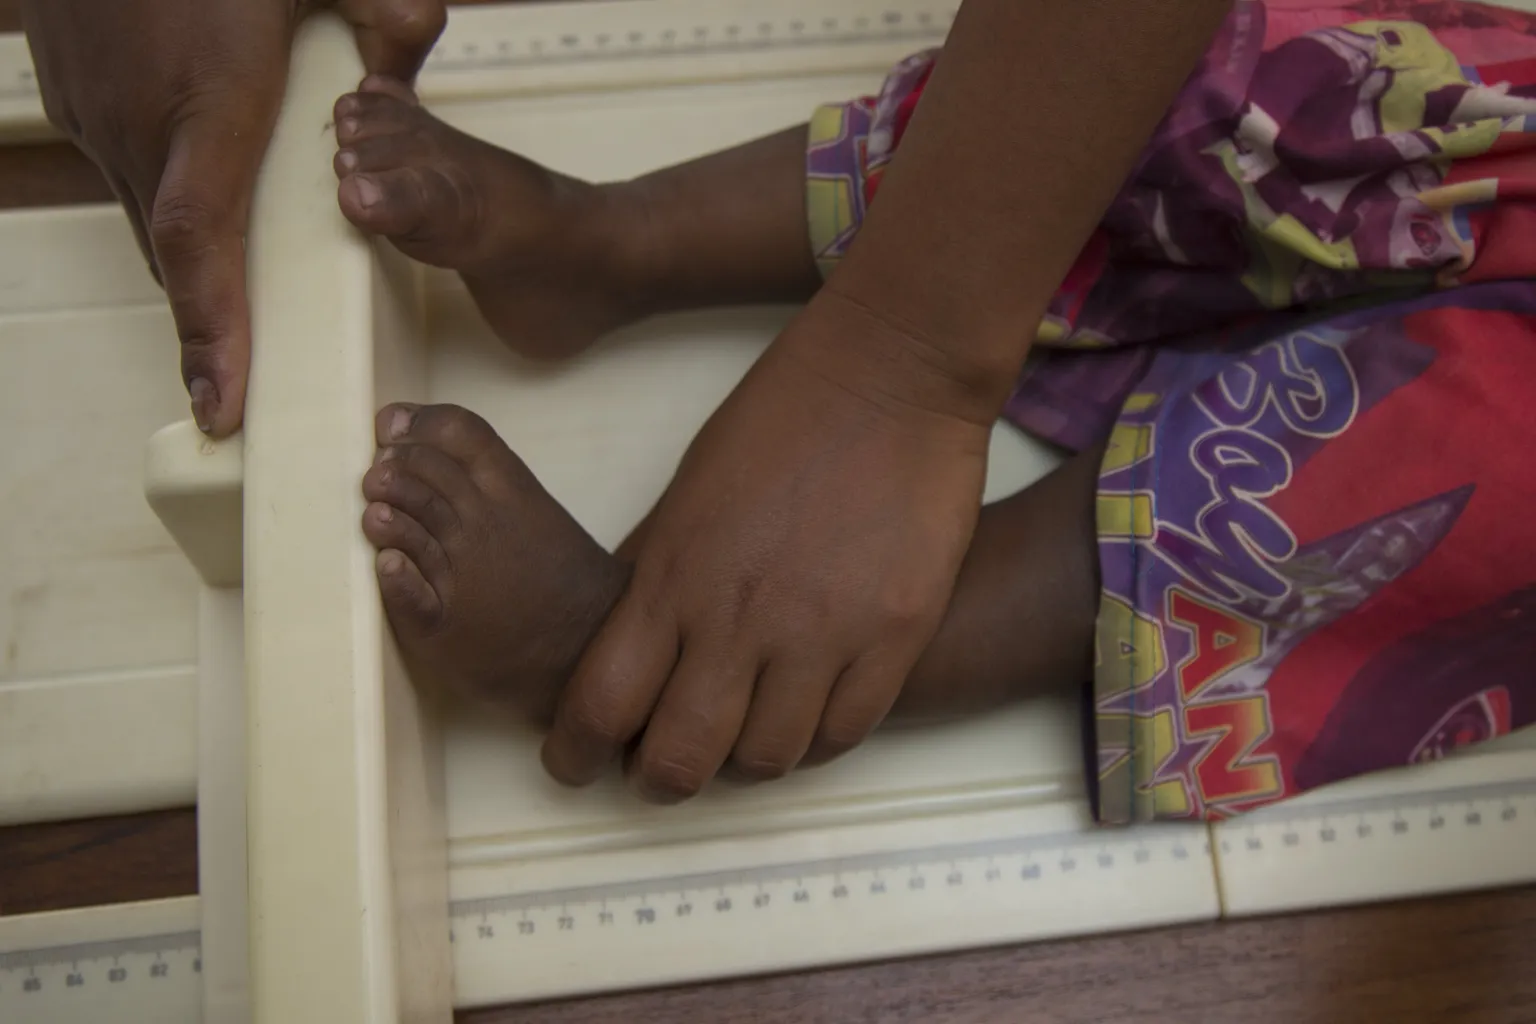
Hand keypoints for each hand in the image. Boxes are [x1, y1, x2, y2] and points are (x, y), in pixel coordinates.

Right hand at [21, 0, 444, 435]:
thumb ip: (381, 11)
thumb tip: (417, 49)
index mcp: (209, 99)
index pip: (205, 239)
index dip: (212, 329)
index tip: (220, 401)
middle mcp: (142, 121)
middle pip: (182, 251)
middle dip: (214, 323)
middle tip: (251, 388)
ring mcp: (99, 112)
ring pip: (152, 219)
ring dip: (197, 262)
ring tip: (244, 305)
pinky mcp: (76, 99)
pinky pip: (130, 177)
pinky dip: (171, 203)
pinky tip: (213, 193)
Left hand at [541, 290, 993, 800]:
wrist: (891, 375)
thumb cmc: (780, 417)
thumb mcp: (688, 489)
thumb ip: (652, 570)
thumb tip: (618, 637)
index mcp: (673, 574)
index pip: (601, 703)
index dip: (575, 752)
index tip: (574, 761)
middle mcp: (741, 617)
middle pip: (681, 757)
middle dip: (657, 781)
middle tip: (660, 771)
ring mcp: (823, 632)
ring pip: (766, 760)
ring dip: (740, 765)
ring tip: (740, 741)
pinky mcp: (895, 635)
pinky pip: (845, 735)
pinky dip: (815, 744)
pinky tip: (805, 720)